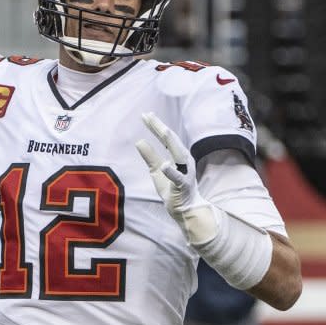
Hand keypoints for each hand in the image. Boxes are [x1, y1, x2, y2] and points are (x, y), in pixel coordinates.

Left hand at [135, 112, 218, 244]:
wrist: (186, 210)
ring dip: (170, 141)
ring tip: (161, 129)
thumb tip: (139, 140)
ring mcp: (185, 173)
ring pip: (179, 154)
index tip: (145, 115)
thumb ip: (150, 156)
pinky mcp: (183, 186)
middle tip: (148, 115)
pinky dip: (172, 171)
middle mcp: (184, 161)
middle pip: (172, 141)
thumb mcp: (157, 170)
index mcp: (178, 155)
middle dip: (160, 127)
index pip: (166, 138)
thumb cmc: (172, 188)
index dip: (155, 126)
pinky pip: (178, 178)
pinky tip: (165, 165)